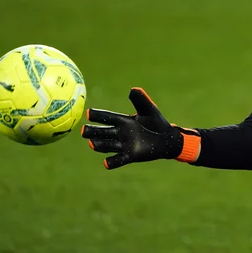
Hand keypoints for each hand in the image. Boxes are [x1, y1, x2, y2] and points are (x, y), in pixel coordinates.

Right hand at [81, 87, 200, 168]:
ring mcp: (124, 145)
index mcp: (123, 121)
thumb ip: (141, 100)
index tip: (89, 113)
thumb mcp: (149, 110)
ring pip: (108, 145)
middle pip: (102, 132)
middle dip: (93, 131)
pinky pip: (118, 160)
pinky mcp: (130, 156)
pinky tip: (106, 163)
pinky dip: (112, 162)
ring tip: (92, 143)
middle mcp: (120, 133)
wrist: (167, 138)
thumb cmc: (156, 122)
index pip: (107, 117)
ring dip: (100, 145)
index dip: (98, 115)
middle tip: (84, 130)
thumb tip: (133, 89)